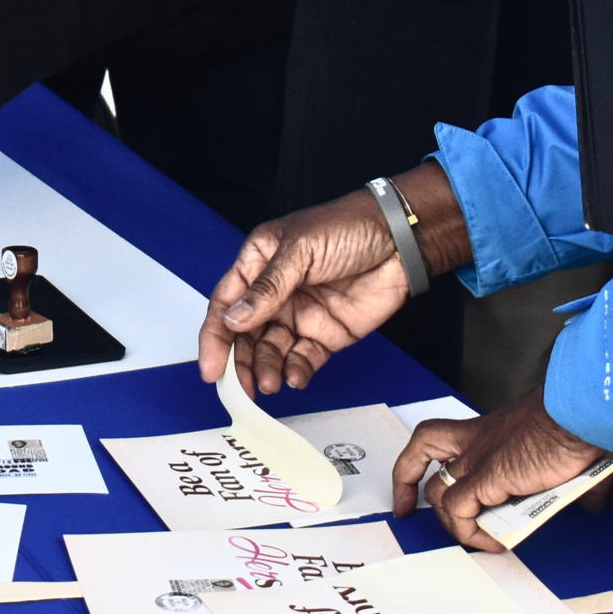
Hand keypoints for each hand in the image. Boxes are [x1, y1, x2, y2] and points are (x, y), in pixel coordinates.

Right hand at [199, 190, 405, 393]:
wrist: (401, 240)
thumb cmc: (349, 226)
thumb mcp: (300, 250)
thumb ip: (267, 288)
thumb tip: (235, 318)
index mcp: (259, 263)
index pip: (226, 304)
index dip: (215, 336)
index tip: (211, 367)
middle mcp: (276, 293)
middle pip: (245, 336)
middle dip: (240, 363)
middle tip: (240, 387)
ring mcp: (300, 315)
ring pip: (272, 351)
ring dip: (267, 369)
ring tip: (271, 383)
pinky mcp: (326, 334)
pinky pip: (303, 359)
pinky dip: (295, 371)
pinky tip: (294, 377)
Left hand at [390, 394, 609, 552]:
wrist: (582, 412)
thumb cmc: (580, 420)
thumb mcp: (569, 448)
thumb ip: (574, 476)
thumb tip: (590, 498)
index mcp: (492, 427)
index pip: (444, 435)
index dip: (426, 456)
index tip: (427, 480)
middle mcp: (478, 439)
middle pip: (423, 450)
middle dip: (408, 480)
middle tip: (410, 508)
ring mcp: (479, 457)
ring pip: (439, 491)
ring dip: (451, 521)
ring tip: (473, 538)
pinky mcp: (488, 475)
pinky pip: (460, 510)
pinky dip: (469, 531)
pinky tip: (493, 542)